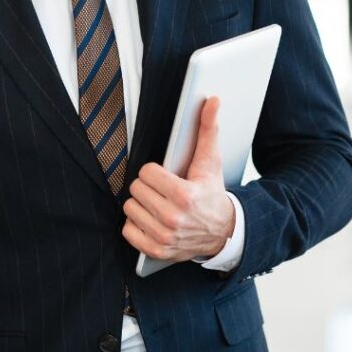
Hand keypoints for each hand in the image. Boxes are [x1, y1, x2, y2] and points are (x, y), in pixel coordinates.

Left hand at [122, 97, 233, 263]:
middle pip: (136, 189)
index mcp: (184, 195)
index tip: (166, 176)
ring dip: (141, 205)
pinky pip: (128, 231)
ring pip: (130, 208)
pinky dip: (136, 225)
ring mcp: (164, 237)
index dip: (155, 171)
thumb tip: (212, 101)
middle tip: (162, 190)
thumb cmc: (212, 194)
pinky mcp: (156, 251)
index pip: (146, 172)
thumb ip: (208, 130)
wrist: (223, 232)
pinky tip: (152, 220)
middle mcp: (173, 218)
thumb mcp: (210, 162)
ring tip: (158, 204)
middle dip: (148, 187)